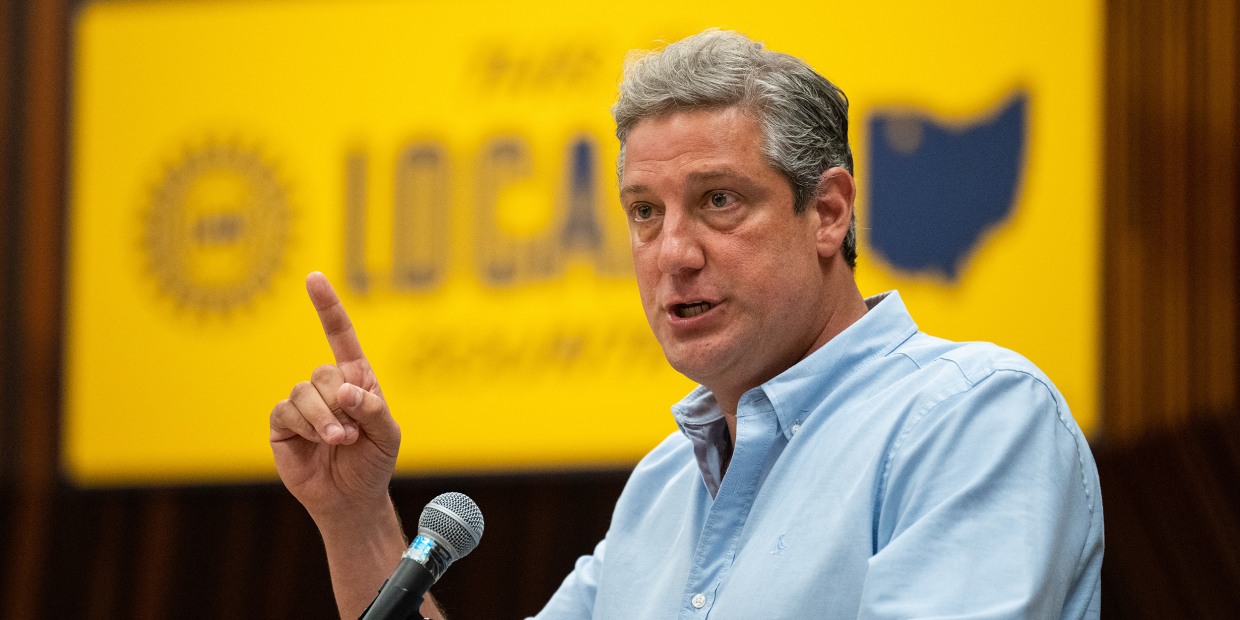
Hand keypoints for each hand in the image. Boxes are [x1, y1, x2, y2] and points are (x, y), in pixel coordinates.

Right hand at [269, 272, 400, 522]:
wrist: (351, 498)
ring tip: (338, 442)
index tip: (314, 278)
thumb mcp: (388, 435)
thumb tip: (345, 390)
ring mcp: (303, 404)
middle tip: (352, 435)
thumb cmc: (373, 462)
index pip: (339, 335)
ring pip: (304, 392)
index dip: (327, 307)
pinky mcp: (283, 424)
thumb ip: (373, 409)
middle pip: (324, 373)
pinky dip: (305, 426)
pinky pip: (286, 411)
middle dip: (340, 405)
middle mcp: (327, 386)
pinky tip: (316, 442)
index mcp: (356, 379)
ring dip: (324, 419)